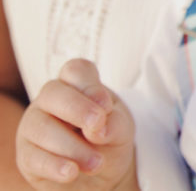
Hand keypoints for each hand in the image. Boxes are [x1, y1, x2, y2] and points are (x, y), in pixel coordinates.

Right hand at [15, 59, 137, 189]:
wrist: (99, 174)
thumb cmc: (108, 139)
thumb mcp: (120, 127)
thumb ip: (113, 122)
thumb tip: (97, 128)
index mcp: (76, 85)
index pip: (76, 71)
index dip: (90, 86)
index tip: (106, 107)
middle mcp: (50, 101)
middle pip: (52, 92)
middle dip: (76, 109)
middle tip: (97, 126)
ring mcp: (33, 126)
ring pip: (42, 128)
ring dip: (73, 146)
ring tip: (96, 163)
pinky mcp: (26, 155)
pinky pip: (34, 157)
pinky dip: (55, 166)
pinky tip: (72, 172)